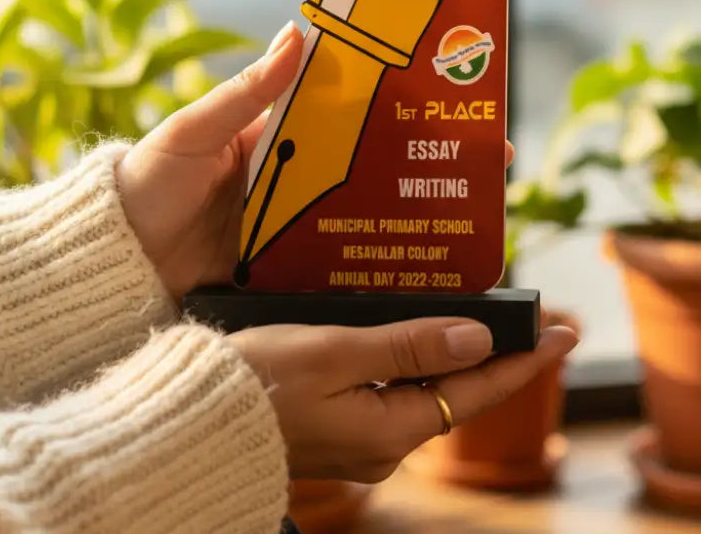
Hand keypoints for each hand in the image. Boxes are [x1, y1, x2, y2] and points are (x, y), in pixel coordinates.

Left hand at [117, 19, 514, 301]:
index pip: (345, 109)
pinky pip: (339, 259)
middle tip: (485, 158)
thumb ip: (243, 91)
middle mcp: (292, 177)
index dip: (393, 102)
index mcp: (274, 135)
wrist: (113, 263)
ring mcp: (293, 225)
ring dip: (412, 211)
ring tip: (470, 213)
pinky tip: (418, 263)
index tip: (446, 94)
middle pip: (368, 164)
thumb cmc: (144, 184)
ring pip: (363, 213)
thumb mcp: (190, 131)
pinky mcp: (287, 268)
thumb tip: (296, 32)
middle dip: (424, 160)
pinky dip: (376, 259)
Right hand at [231, 318, 577, 480]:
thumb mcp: (337, 354)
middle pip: (455, 392)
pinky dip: (412, 360)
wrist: (195, 419)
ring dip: (452, 354)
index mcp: (391, 429)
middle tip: (528, 319)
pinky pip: (392, 391)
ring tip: (478, 317)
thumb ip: (408, 345)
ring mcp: (359, 438)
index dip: (523, 361)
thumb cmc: (259, 381)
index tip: (564, 333)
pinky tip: (410, 331)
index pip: (476, 391)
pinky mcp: (336, 425)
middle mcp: (383, 442)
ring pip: (423, 390)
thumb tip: (477, 337)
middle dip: (493, 356)